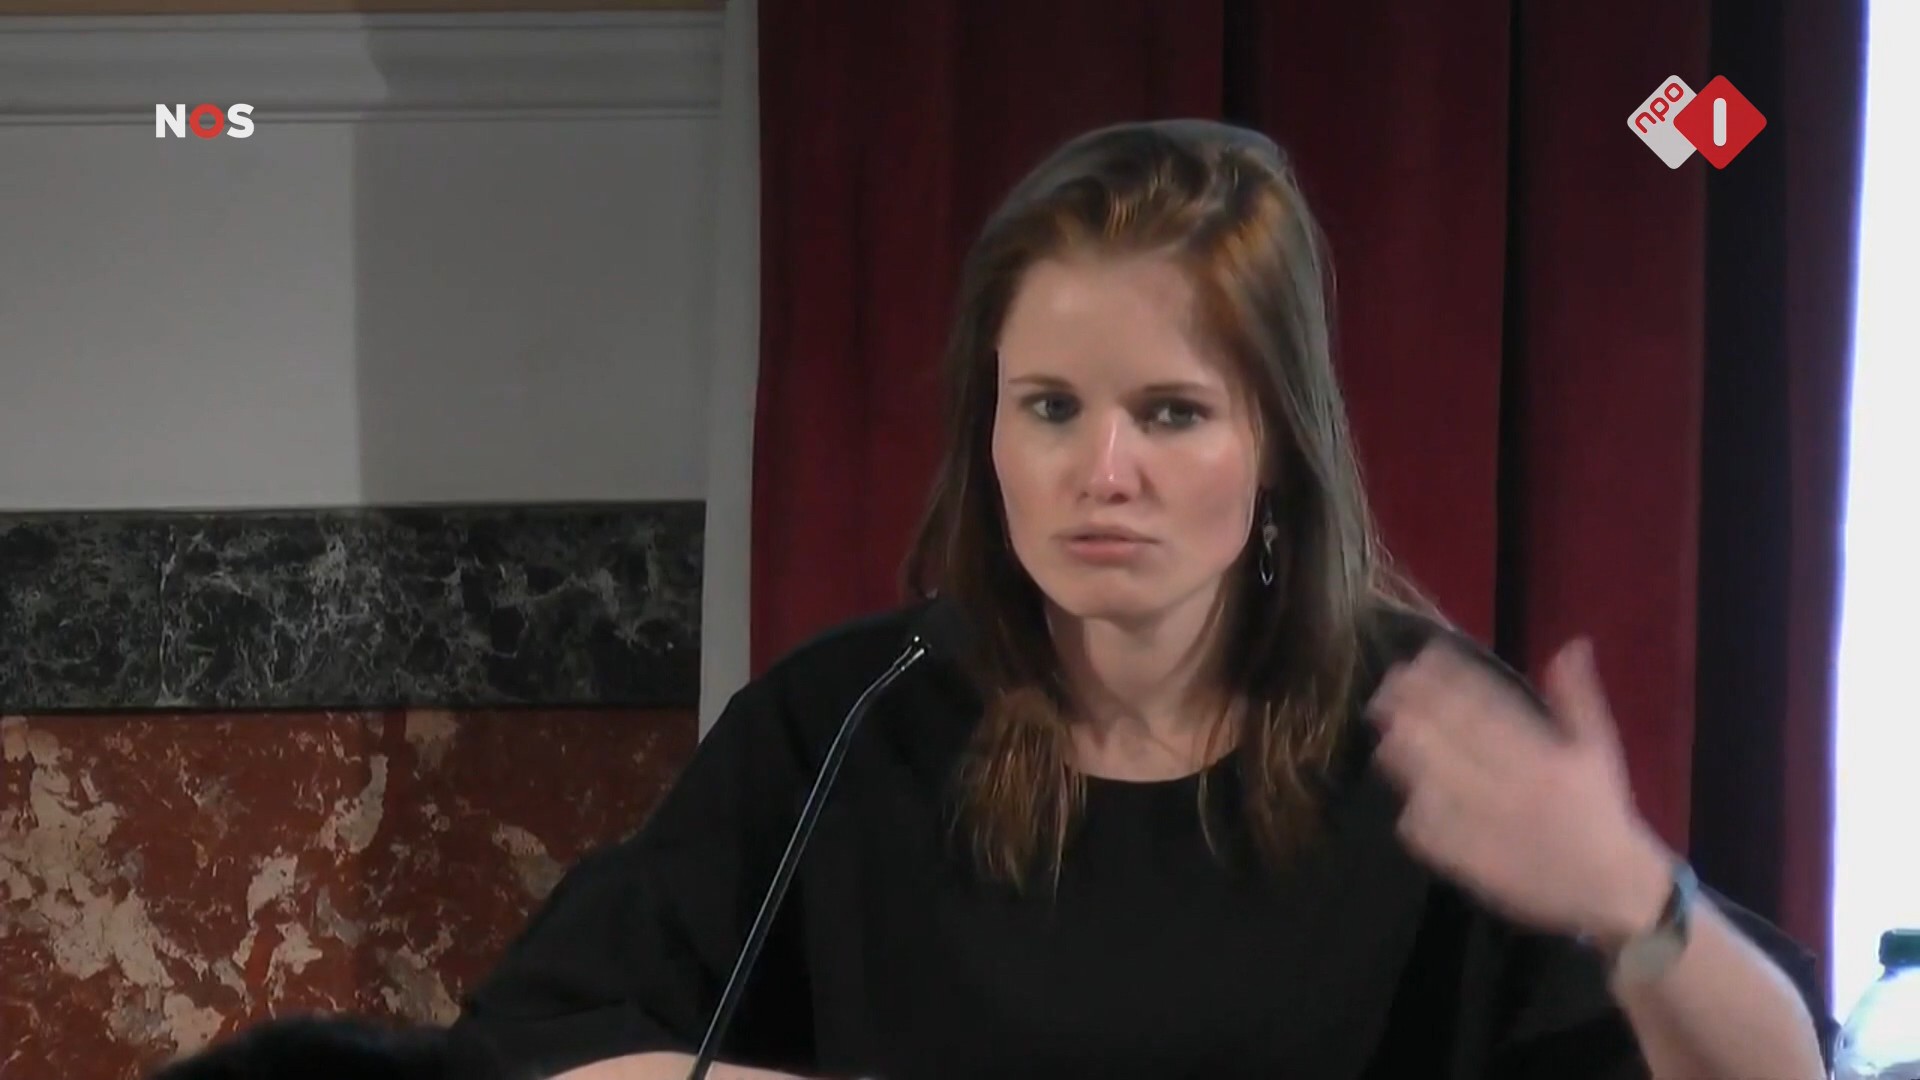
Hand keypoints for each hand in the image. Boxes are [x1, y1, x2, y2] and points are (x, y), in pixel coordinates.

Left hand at [1365, 637, 1674, 945]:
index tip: (1420, 658)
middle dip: (1411, 710)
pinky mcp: (1470, 861)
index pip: (1482, 707)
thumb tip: (1571, 644)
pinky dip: (1413, 812)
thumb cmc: (1602, 812)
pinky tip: (1406, 795)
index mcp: (1540, 756)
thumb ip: (1578, 697)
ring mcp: (1485, 825)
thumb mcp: (1599, 749)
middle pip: (1445, 739)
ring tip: (1386, 733)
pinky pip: (1427, 832)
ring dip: (1403, 754)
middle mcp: (1509, 786)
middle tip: (1387, 689)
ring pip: (1428, 782)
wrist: (1611, 889)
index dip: (1446, 680)